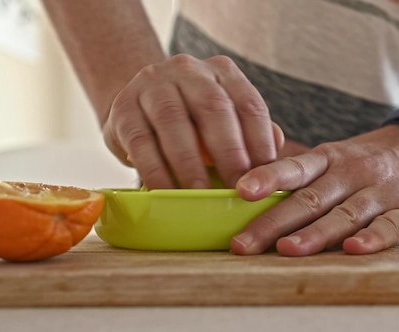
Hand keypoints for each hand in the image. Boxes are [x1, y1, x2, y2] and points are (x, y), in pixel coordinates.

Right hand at [102, 54, 283, 188]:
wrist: (136, 104)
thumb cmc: (192, 119)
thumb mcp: (225, 118)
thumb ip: (251, 130)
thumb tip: (275, 150)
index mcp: (222, 71)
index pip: (249, 104)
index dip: (259, 142)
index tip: (265, 177)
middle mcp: (188, 70)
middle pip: (214, 108)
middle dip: (229, 152)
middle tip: (237, 188)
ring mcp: (152, 85)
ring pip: (174, 121)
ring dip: (190, 163)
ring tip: (201, 194)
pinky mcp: (123, 109)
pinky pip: (141, 142)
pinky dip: (156, 171)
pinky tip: (167, 192)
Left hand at [231, 125, 398, 255]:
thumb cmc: (366, 161)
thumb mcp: (334, 156)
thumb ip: (300, 172)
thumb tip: (246, 190)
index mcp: (329, 158)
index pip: (294, 168)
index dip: (267, 178)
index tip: (241, 190)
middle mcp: (353, 172)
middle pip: (310, 199)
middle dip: (274, 223)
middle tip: (244, 244)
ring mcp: (382, 192)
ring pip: (345, 214)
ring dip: (316, 233)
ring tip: (288, 250)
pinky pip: (391, 226)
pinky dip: (373, 238)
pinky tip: (354, 249)